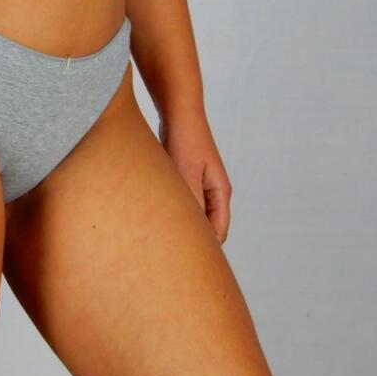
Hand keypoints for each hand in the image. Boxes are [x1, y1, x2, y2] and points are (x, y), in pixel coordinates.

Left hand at [160, 111, 232, 243]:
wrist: (178, 112)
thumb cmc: (184, 141)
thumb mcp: (186, 174)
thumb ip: (190, 204)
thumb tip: (189, 232)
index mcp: (221, 192)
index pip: (219, 231)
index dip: (206, 250)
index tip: (186, 263)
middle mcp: (214, 191)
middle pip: (207, 226)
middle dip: (192, 240)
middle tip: (170, 256)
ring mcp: (200, 184)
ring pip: (193, 215)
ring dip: (181, 224)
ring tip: (160, 238)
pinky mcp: (186, 178)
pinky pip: (183, 203)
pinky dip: (173, 211)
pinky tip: (155, 217)